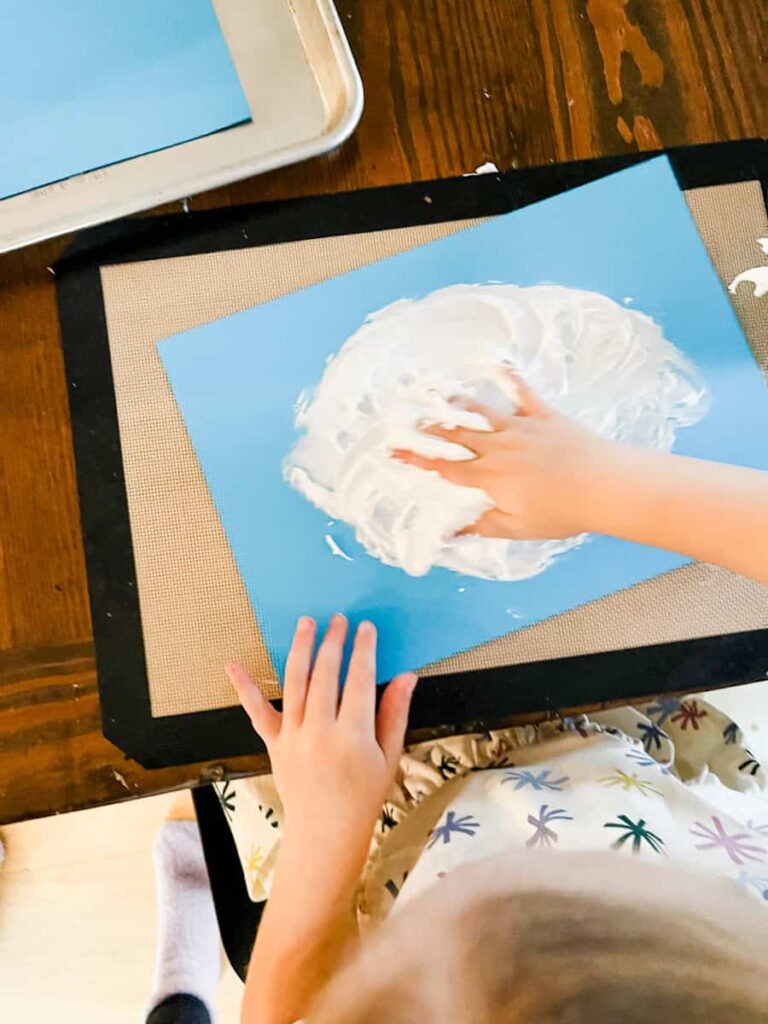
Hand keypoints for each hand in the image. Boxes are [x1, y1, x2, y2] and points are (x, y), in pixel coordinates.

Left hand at [226, 615, 416, 860]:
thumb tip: (407, 677)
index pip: (359, 679)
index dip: (364, 650)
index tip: (366, 628)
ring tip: (306, 623)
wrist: (326, 834)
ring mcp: (293, 737)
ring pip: (295, 682)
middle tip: (339, 619)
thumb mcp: (389, 757)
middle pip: (326, 674)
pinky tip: (233, 665)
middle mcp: (320, 731)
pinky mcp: (274, 744)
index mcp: (353, 735)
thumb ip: (395, 714)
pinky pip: (257, 713)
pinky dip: (245, 688)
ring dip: (301, 648)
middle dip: (333, 642)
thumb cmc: (364, 796)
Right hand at [393, 375, 612, 539]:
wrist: (603, 485)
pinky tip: (499, 364)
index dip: (417, 459)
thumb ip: (481, 525)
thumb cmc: (561, 512)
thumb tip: (449, 532)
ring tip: (438, 395)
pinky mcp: (544, 416)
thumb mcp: (516, 528)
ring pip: (480, 413)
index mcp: (488, 477)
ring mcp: (520, 428)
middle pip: (455, 436)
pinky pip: (523, 393)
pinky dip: (510, 379)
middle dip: (429, 429)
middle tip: (408, 420)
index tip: (395, 452)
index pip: (444, 468)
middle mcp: (497, 448)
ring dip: (457, 404)